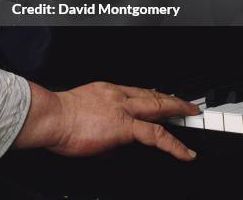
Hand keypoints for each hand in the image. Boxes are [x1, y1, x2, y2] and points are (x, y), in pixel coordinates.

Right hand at [13, 81, 199, 160]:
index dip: (152, 95)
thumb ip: (102, 121)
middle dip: (171, 99)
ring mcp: (122, 109)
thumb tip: (112, 141)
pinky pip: (156, 135)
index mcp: (105, 90)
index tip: (160, 97)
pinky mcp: (124, 126)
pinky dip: (174, 144)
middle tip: (186, 104)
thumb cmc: (58, 115)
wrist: (52, 116)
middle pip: (151, 94)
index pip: (135, 91)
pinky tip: (185, 152)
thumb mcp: (83, 110)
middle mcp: (116, 95)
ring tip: (191, 116)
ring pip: (158, 107)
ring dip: (177, 110)